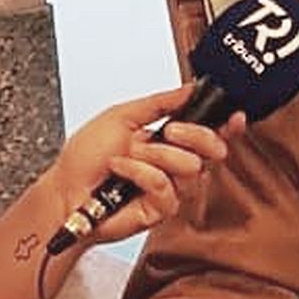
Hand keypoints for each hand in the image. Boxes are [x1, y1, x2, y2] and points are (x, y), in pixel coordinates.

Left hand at [41, 85, 246, 245]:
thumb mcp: (122, 116)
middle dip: (194, 135)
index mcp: (171, 140)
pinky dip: (140, 174)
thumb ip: (160, 103)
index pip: (211, 133)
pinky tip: (121, 174)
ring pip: (191, 167)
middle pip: (214, 149)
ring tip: (127, 158)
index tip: (234, 115)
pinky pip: (167, 187)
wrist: (63, 192)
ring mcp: (171, 188)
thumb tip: (190, 88)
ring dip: (156, 156)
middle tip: (168, 132)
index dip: (228, 125)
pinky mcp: (162, 210)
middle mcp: (176, 164)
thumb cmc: (85, 157)